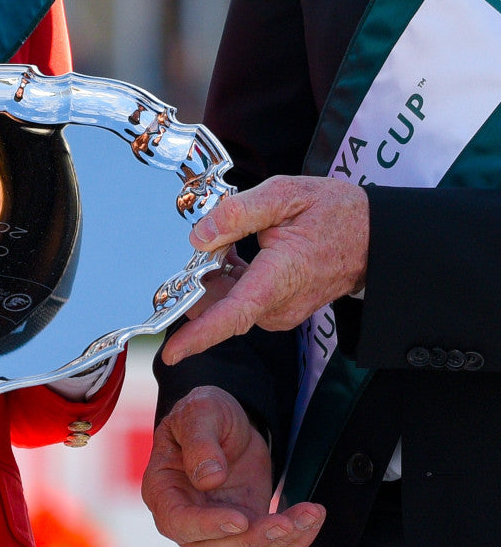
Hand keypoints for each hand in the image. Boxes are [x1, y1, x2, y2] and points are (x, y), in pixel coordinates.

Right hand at [141, 386, 324, 546]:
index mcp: (163, 490)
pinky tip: (311, 520)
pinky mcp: (246, 530)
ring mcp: (216, 529)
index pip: (178, 522)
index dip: (207, 527)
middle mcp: (185, 518)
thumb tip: (208, 478)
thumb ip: (200, 442)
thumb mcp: (199, 413)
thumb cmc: (203, 414)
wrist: (227, 422)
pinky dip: (293, 544)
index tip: (239, 520)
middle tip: (285, 522)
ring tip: (309, 514)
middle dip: (253, 540)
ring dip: (280, 542)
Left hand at [162, 175, 367, 364]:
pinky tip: (226, 254)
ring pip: (227, 303)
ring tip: (213, 243)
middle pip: (220, 307)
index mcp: (279, 278)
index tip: (171, 351)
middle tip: (183, 252)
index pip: (233, 316)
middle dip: (193, 286)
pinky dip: (225, 281)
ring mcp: (279, 311)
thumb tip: (200, 236)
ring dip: (210, 280)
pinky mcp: (277, 309)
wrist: (375, 238)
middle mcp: (278, 304)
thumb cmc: (336, 214)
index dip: (199, 335)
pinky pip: (240, 300)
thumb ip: (240, 212)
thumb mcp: (287, 195)